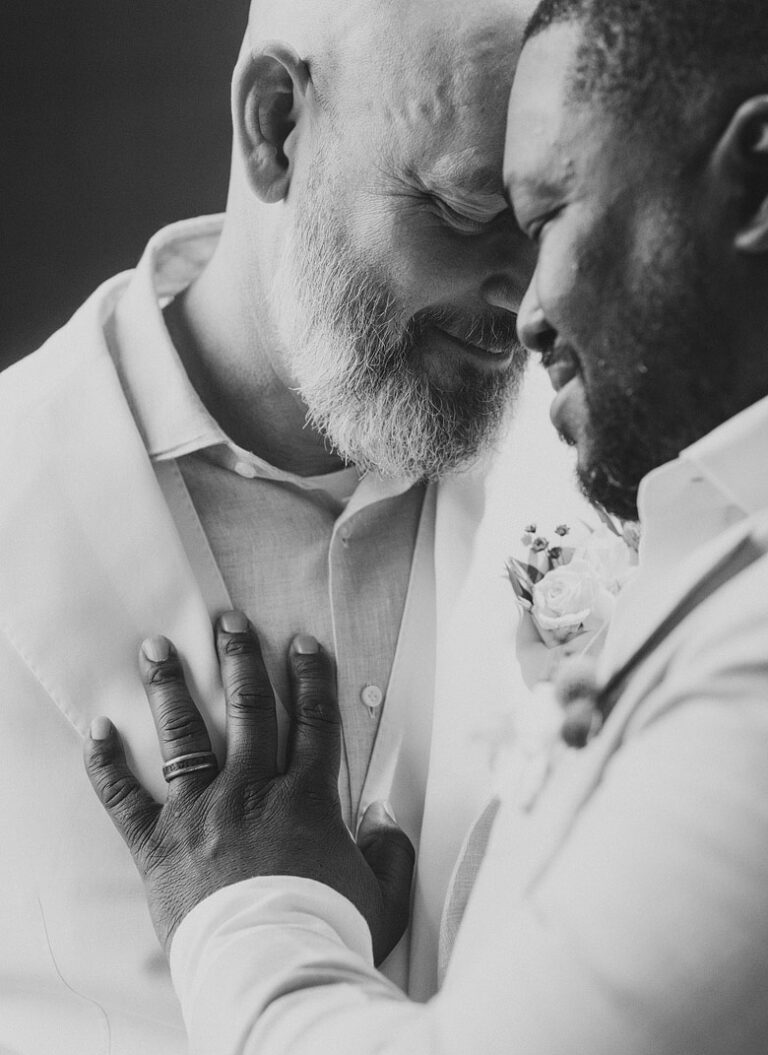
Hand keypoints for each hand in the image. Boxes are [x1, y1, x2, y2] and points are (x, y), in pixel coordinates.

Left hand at [84, 613, 414, 962]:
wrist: (270, 970)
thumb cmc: (325, 932)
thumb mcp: (382, 894)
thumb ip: (391, 851)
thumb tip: (388, 819)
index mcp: (305, 797)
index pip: (312, 721)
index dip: (311, 677)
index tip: (303, 643)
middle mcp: (252, 790)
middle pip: (248, 710)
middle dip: (239, 659)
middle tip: (228, 621)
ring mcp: (201, 812)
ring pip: (184, 735)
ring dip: (170, 687)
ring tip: (157, 646)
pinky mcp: (159, 843)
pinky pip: (126, 798)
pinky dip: (108, 764)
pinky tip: (98, 729)